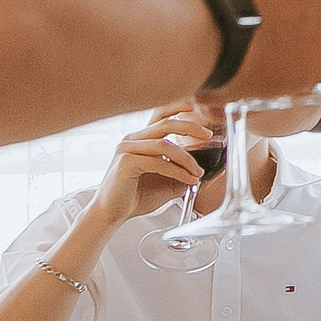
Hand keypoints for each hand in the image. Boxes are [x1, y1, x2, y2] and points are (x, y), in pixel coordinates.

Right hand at [90, 107, 215, 226]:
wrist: (113, 213)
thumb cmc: (136, 196)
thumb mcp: (167, 182)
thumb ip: (183, 172)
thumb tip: (205, 169)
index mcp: (141, 139)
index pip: (159, 116)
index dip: (177, 107)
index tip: (194, 107)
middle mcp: (132, 140)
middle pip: (166, 124)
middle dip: (190, 127)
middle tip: (207, 136)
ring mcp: (127, 149)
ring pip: (165, 145)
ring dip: (187, 159)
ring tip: (197, 173)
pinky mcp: (126, 162)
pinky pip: (158, 162)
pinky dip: (177, 171)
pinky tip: (188, 180)